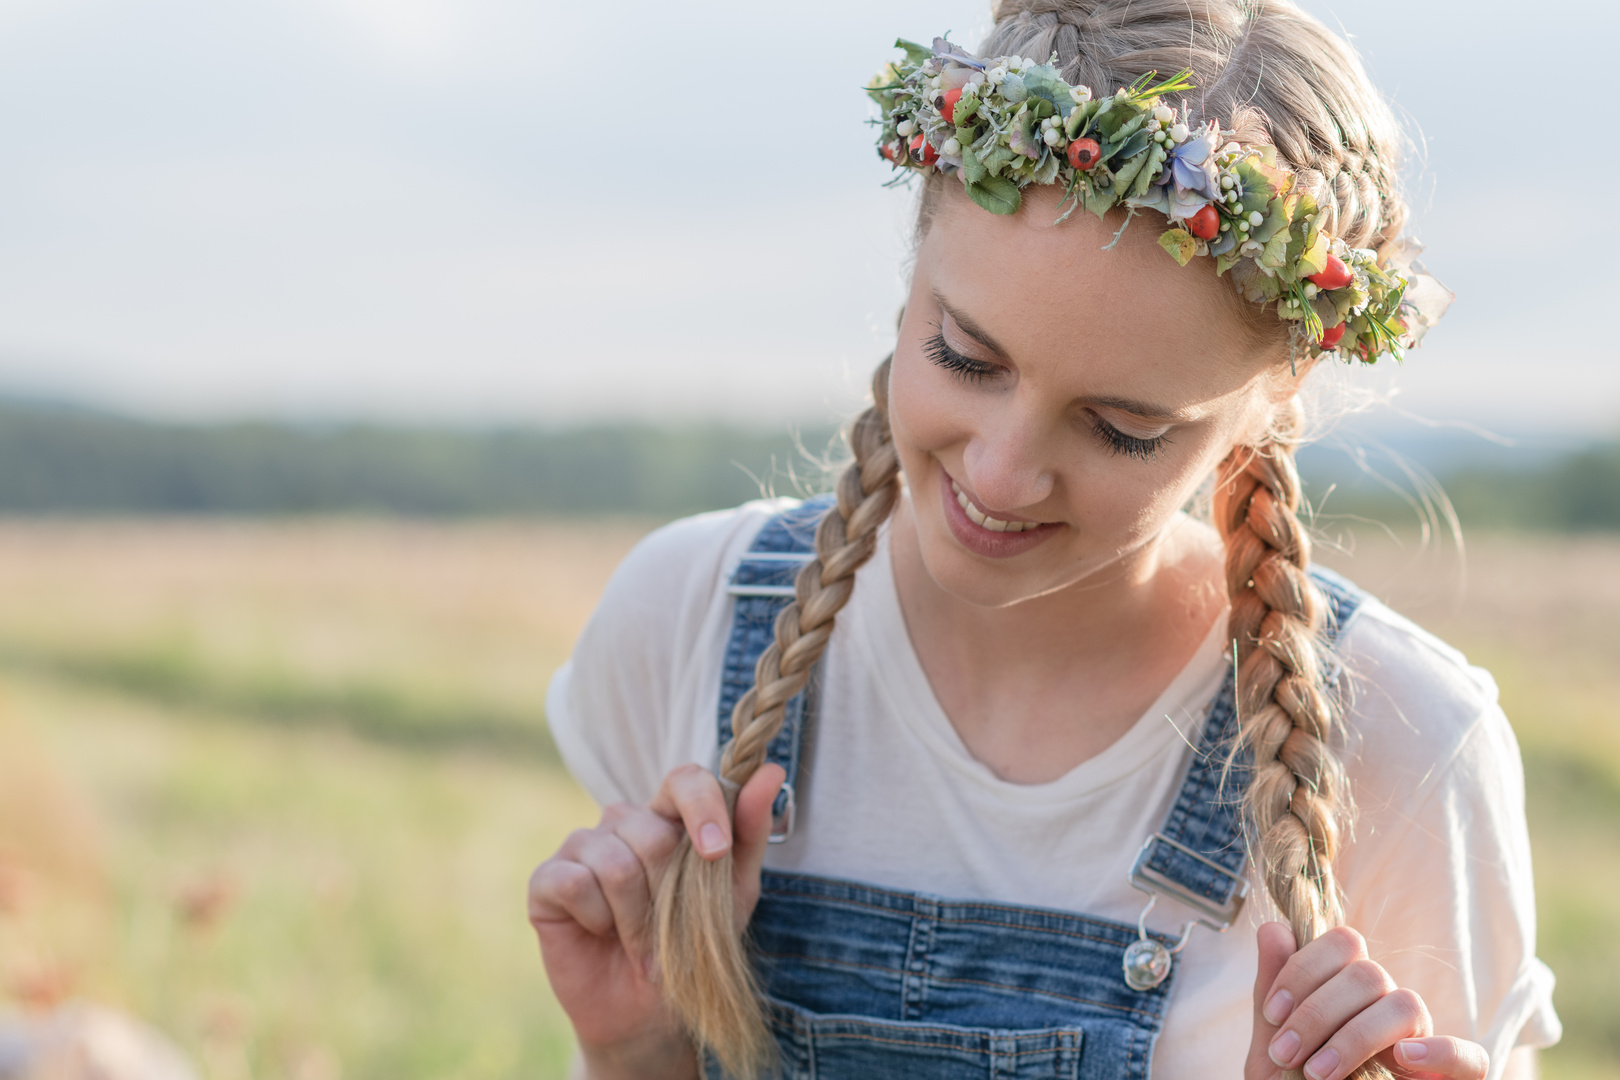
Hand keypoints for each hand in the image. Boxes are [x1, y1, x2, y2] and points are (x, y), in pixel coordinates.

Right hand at [527, 762, 785, 1075]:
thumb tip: (772, 771)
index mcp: (668, 816)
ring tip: (638, 943)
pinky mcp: (546, 880)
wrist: (651, 1013)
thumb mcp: (735, 892)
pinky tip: (599, 932)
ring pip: (613, 861)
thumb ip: (749, 832)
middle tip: (668, 932)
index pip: (684, 779)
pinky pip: (573, 882)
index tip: (716, 850)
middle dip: (667, 896)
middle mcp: (622, 822)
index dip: (702, 806)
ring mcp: (580, 847)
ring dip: (634, 918)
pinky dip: (596, 919)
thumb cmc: (694, 946)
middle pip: (649, 832)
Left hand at [1247, 923, 1489, 1079]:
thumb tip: (1273, 929)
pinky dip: (1439, 1052)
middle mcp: (1388, 1010)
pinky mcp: (1454, 1078)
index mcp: (1350, 994)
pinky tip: (1401, 1060)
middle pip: (1367, 973)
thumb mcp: (1272, 1052)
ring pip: (1405, 1004)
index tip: (1272, 1013)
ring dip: (1355, 1035)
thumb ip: (1273, 995)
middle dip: (1317, 1011)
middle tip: (1284, 1052)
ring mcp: (1423, 1043)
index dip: (1303, 969)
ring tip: (1317, 1074)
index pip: (1344, 944)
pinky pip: (1469, 1056)